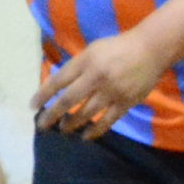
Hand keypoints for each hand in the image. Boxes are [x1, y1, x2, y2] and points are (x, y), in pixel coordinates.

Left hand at [34, 32, 170, 139]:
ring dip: (72, 123)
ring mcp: (112, 91)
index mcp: (86, 61)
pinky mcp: (126, 102)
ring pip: (86, 113)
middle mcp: (96, 77)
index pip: (58, 80)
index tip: (32, 107)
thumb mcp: (93, 50)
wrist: (151, 49)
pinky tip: (85, 136)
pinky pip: (108, 120)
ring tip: (64, 129)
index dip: (43, 95)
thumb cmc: (118, 48)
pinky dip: (95, 130)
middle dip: (52, 114)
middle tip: (42, 125)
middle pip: (69, 100)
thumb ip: (77, 67)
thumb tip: (59, 87)